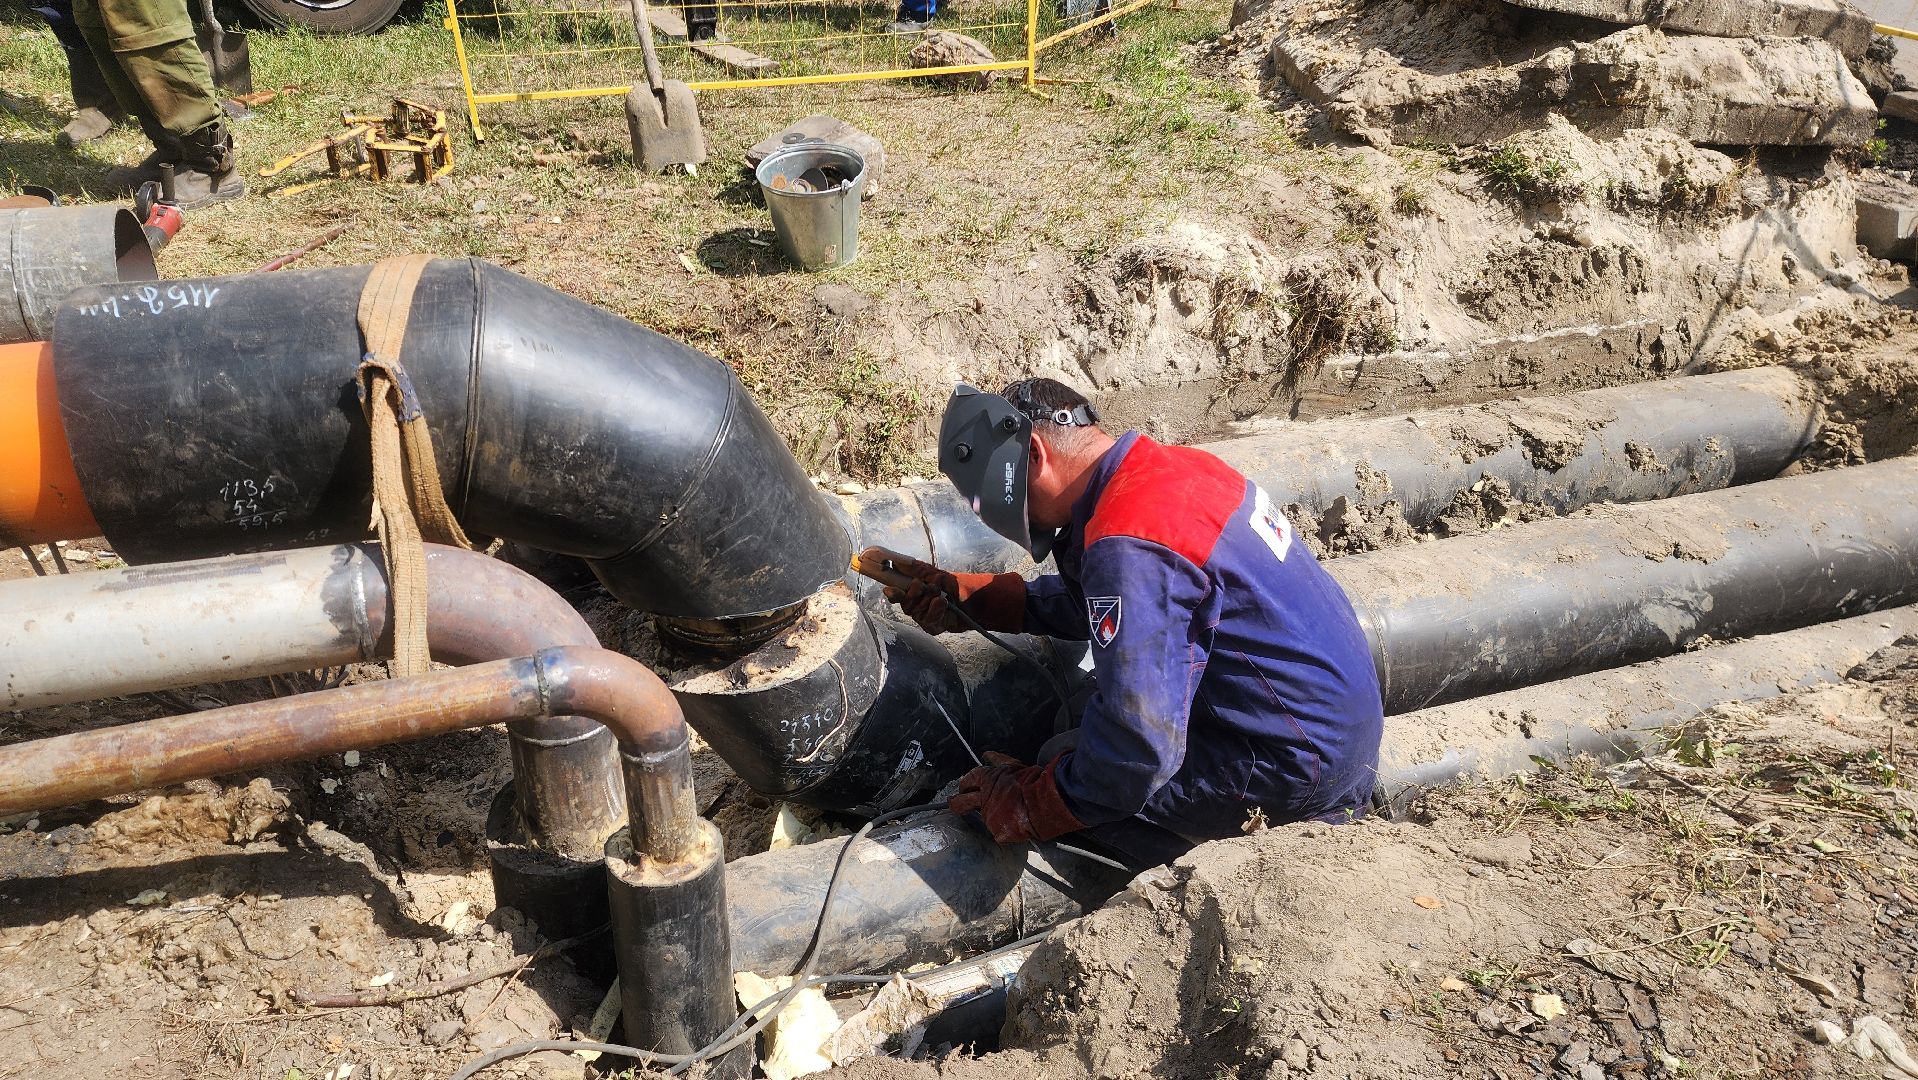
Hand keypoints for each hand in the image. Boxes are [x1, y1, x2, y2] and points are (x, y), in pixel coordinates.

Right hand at [875, 552, 1025, 635]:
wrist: (975, 601)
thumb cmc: (953, 586)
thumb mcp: (933, 573)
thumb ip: (913, 568)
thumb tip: (893, 560)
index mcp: (912, 590)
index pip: (894, 590)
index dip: (888, 587)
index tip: (886, 585)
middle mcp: (914, 605)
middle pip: (904, 602)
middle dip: (915, 592)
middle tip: (926, 586)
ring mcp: (922, 617)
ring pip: (916, 611)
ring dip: (929, 601)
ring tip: (941, 596)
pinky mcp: (932, 627)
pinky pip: (928, 620)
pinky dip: (936, 610)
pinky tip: (943, 605)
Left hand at [948, 751, 1084, 842]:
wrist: (1045, 800)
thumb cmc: (1034, 781)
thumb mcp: (1015, 766)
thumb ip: (999, 761)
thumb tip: (987, 754)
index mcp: (989, 778)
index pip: (970, 779)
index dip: (966, 783)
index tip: (965, 786)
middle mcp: (985, 797)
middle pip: (961, 802)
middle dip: (956, 803)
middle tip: (955, 804)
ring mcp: (989, 814)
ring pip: (982, 817)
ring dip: (988, 816)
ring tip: (1001, 816)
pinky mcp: (997, 829)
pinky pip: (998, 830)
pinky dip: (1005, 828)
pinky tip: (1013, 826)